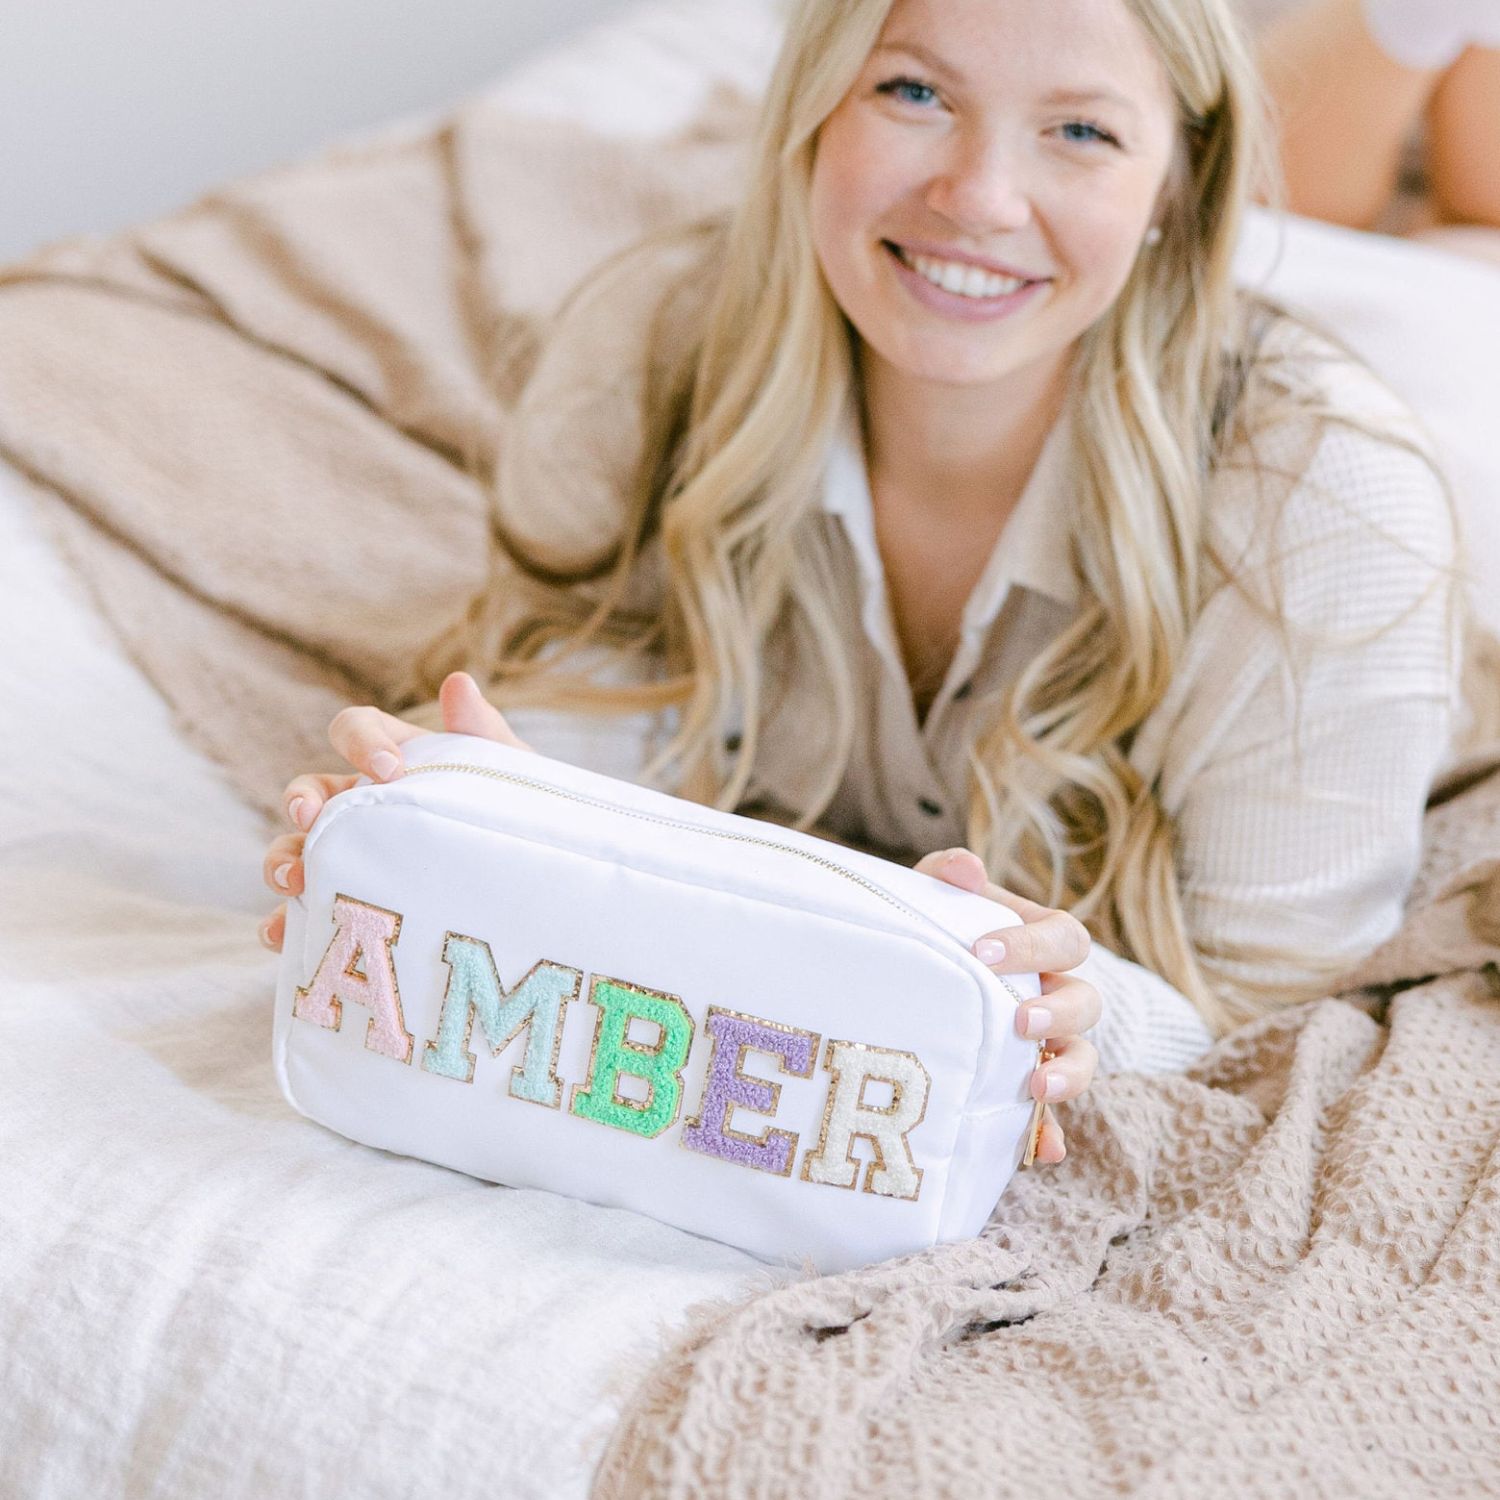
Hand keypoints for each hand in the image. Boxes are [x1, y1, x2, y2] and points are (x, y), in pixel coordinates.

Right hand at [258, 672, 532, 952]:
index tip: (388, 768)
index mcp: (394, 759)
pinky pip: (303, 913)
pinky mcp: (346, 903)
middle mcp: (361, 804)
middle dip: (300, 800)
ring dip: (282, 859)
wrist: (533, 887)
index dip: (362, 741)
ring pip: (295, 848)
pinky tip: (284, 935)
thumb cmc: (513, 817)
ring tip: (293, 880)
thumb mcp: (508, 777)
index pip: (356, 728)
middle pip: (309, 790)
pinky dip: (284, 923)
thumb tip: (459, 682)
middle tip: (310, 817)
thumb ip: (484, 733)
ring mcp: (349, 854)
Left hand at [914, 846, 1100, 1164]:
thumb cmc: (932, 931)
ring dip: (1068, 1072)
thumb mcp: (934, 899)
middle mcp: (1056, 994)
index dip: (1033, 945)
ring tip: (1037, 1083)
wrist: (907, 979)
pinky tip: (1043, 1150)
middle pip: (1086, 1002)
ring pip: (1083, 1059)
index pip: (1064, 938)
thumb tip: (966, 869)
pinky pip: (1051, 1117)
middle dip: (1060, 1013)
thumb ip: (946, 877)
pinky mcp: (1026, 1090)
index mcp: (1042, 944)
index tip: (985, 950)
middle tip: (1019, 1019)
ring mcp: (1047, 1045)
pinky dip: (1050, 1133)